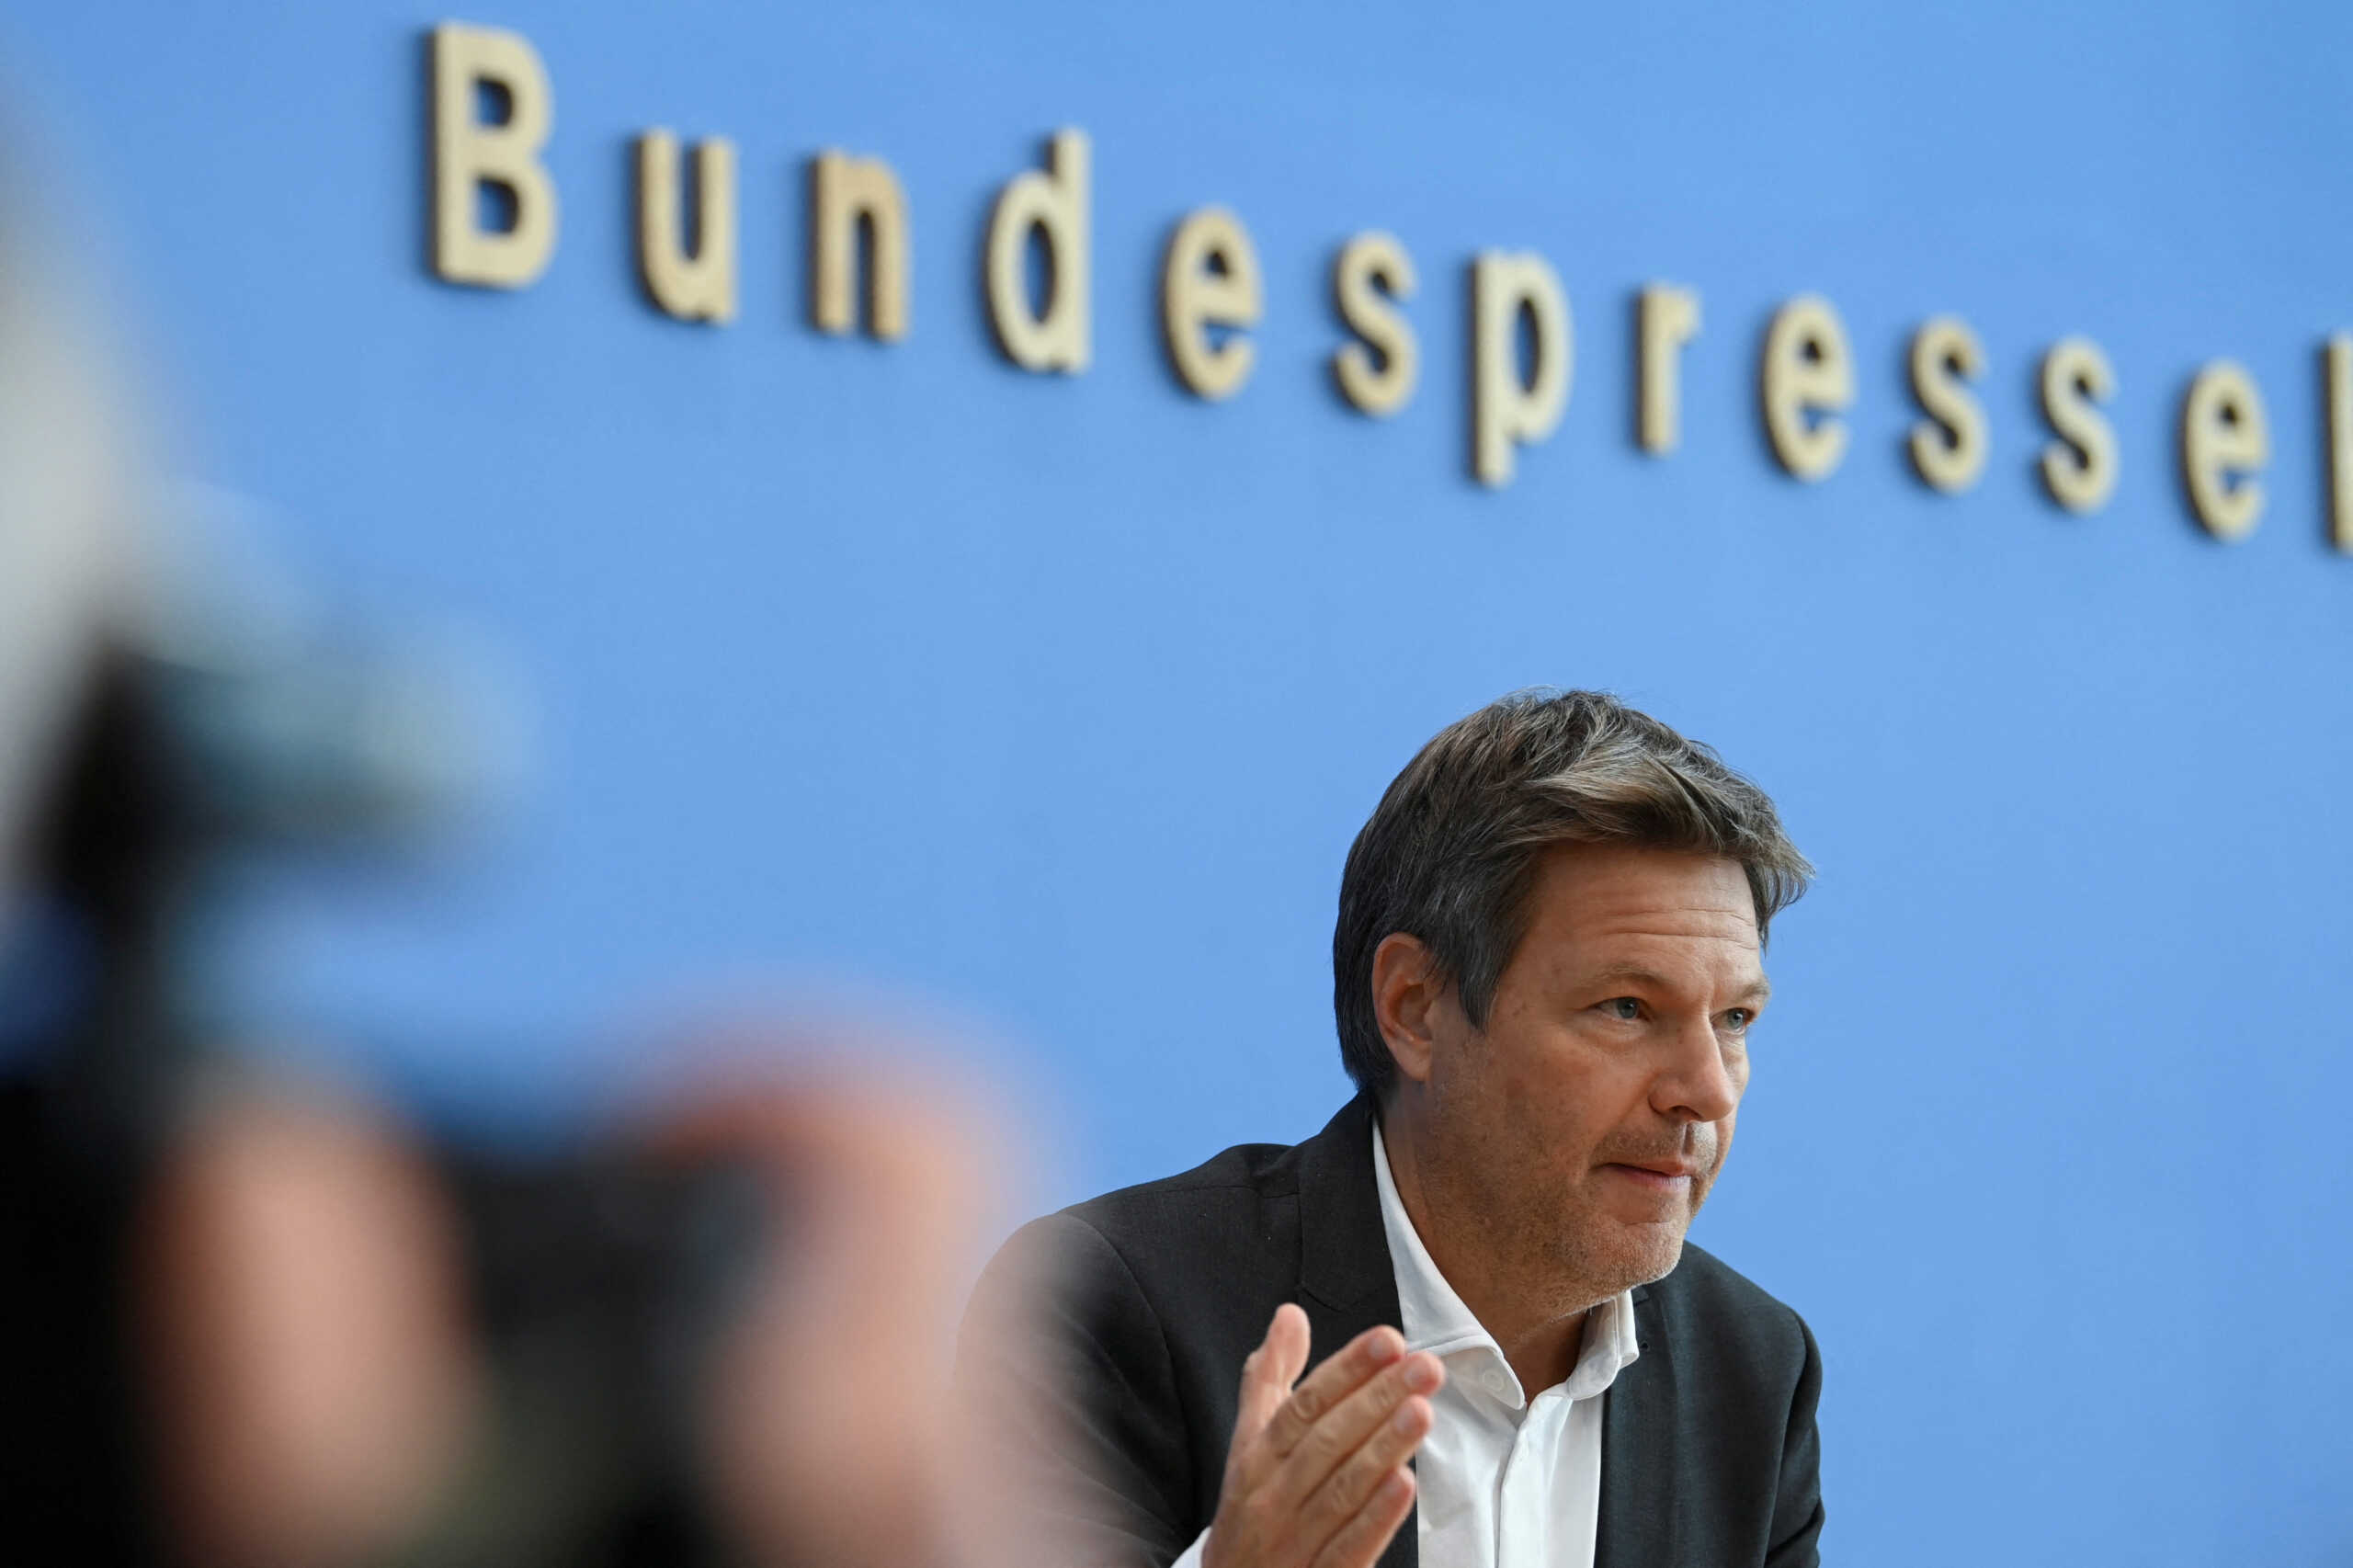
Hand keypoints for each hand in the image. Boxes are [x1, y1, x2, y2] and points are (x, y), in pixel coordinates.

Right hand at [1203, 1305, 1444, 1567]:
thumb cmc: (1248, 1506)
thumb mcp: (1248, 1440)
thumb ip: (1269, 1377)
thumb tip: (1290, 1316)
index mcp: (1259, 1455)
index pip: (1305, 1404)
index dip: (1347, 1370)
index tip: (1388, 1341)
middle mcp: (1274, 1493)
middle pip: (1328, 1440)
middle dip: (1378, 1399)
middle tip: (1424, 1367)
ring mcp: (1295, 1538)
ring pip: (1341, 1488)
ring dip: (1383, 1448)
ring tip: (1421, 1411)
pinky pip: (1347, 1546)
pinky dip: (1375, 1517)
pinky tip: (1405, 1484)